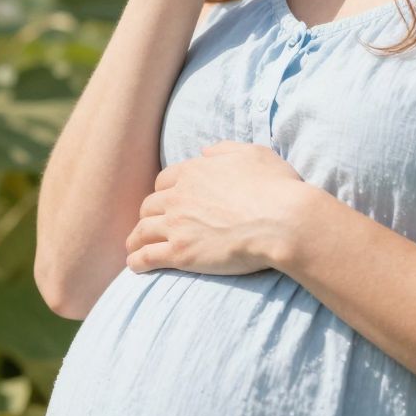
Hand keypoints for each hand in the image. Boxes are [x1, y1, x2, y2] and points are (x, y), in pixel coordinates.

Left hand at [125, 141, 312, 275]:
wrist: (282, 220)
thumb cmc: (275, 186)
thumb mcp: (252, 154)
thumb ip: (225, 150)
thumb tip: (205, 151)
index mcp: (194, 172)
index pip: (165, 181)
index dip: (164, 192)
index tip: (166, 203)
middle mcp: (179, 196)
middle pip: (150, 205)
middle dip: (148, 215)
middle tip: (149, 226)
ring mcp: (177, 225)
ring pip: (142, 230)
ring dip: (135, 239)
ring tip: (133, 248)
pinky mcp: (180, 253)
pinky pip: (147, 256)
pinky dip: (137, 261)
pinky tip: (133, 266)